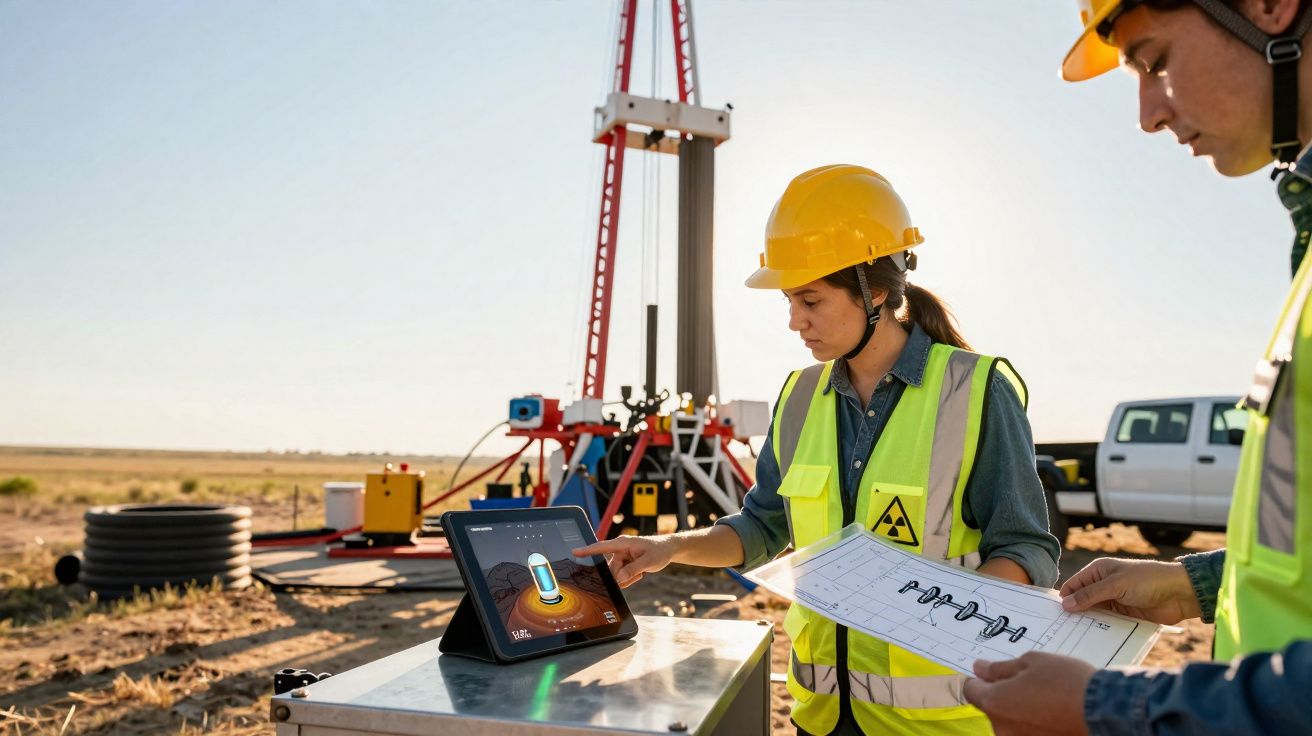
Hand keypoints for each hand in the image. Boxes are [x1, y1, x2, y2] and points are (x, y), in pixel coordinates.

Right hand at [572, 535, 675, 587]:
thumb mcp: (649, 561)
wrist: (668, 549)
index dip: (587, 550)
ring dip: (628, 578)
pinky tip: (639, 573)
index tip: (574, 552)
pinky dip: (629, 578)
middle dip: (623, 576)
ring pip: (616, 575)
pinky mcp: (624, 563)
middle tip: (639, 573)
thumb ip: (633, 569)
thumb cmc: (659, 550)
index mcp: (623, 543)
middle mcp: (619, 549)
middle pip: (611, 570)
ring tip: (641, 572)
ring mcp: (621, 557)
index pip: (601, 547)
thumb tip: (619, 578)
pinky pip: (621, 576)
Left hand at [963, 653, 1093, 735]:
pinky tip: (1054, 713)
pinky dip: (1036, 724)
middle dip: (1005, 694)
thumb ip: (1000, 668)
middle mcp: (1002, 728)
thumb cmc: (1067, 682)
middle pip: (993, 708)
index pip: (971, 691)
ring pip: (1012, 722)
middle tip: (1031, 682)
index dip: (981, 679)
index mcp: (995, 702)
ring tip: (1048, 698)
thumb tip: (979, 668)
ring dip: (1021, 711)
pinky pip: (1029, 732)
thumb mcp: (1032, 662)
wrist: (1106, 712)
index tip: (994, 673)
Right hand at [1059, 558, 1200, 624]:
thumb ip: (1090, 595)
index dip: (1064, 599)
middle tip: (1061, 630)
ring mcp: (1114, 601)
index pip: (1074, 585)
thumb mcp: (1116, 585)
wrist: (1180, 593)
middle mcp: (1103, 586)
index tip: (1054, 616)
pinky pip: (1107, 624)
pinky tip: (1093, 639)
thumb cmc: (1148, 580)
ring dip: (1087, 623)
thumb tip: (1065, 604)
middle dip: (1074, 613)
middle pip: (1082, 601)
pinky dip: (1101, 630)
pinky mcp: (1124, 616)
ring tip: (1074, 637)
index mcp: (1098, 572)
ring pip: (1093, 614)